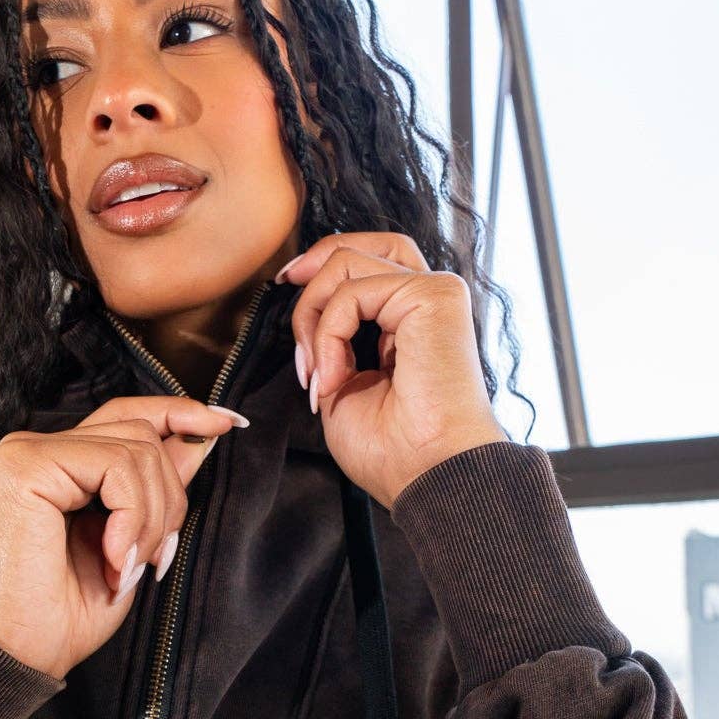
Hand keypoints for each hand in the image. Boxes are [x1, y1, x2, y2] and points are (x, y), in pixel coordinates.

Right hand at [0, 396, 245, 680]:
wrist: (24, 654)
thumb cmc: (67, 613)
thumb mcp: (133, 542)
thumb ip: (157, 486)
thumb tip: (200, 437)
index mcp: (58, 463)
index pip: (127, 415)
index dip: (177, 413)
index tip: (225, 424)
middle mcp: (37, 448)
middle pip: (141, 433)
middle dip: (168, 499)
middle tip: (151, 558)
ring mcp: (27, 452)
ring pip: (136, 449)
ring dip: (149, 518)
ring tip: (126, 566)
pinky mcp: (27, 465)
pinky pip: (115, 465)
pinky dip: (131, 517)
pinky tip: (113, 558)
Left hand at [276, 232, 507, 506]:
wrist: (427, 474)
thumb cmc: (393, 449)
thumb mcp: (342, 383)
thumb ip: (329, 341)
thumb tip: (304, 311)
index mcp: (410, 321)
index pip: (365, 266)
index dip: (319, 272)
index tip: (284, 291)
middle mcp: (426, 300)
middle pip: (362, 244)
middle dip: (313, 264)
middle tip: (283, 289)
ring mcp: (434, 292)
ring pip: (346, 262)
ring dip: (312, 317)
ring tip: (316, 374)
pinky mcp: (434, 295)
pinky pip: (352, 290)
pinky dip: (328, 333)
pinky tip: (336, 377)